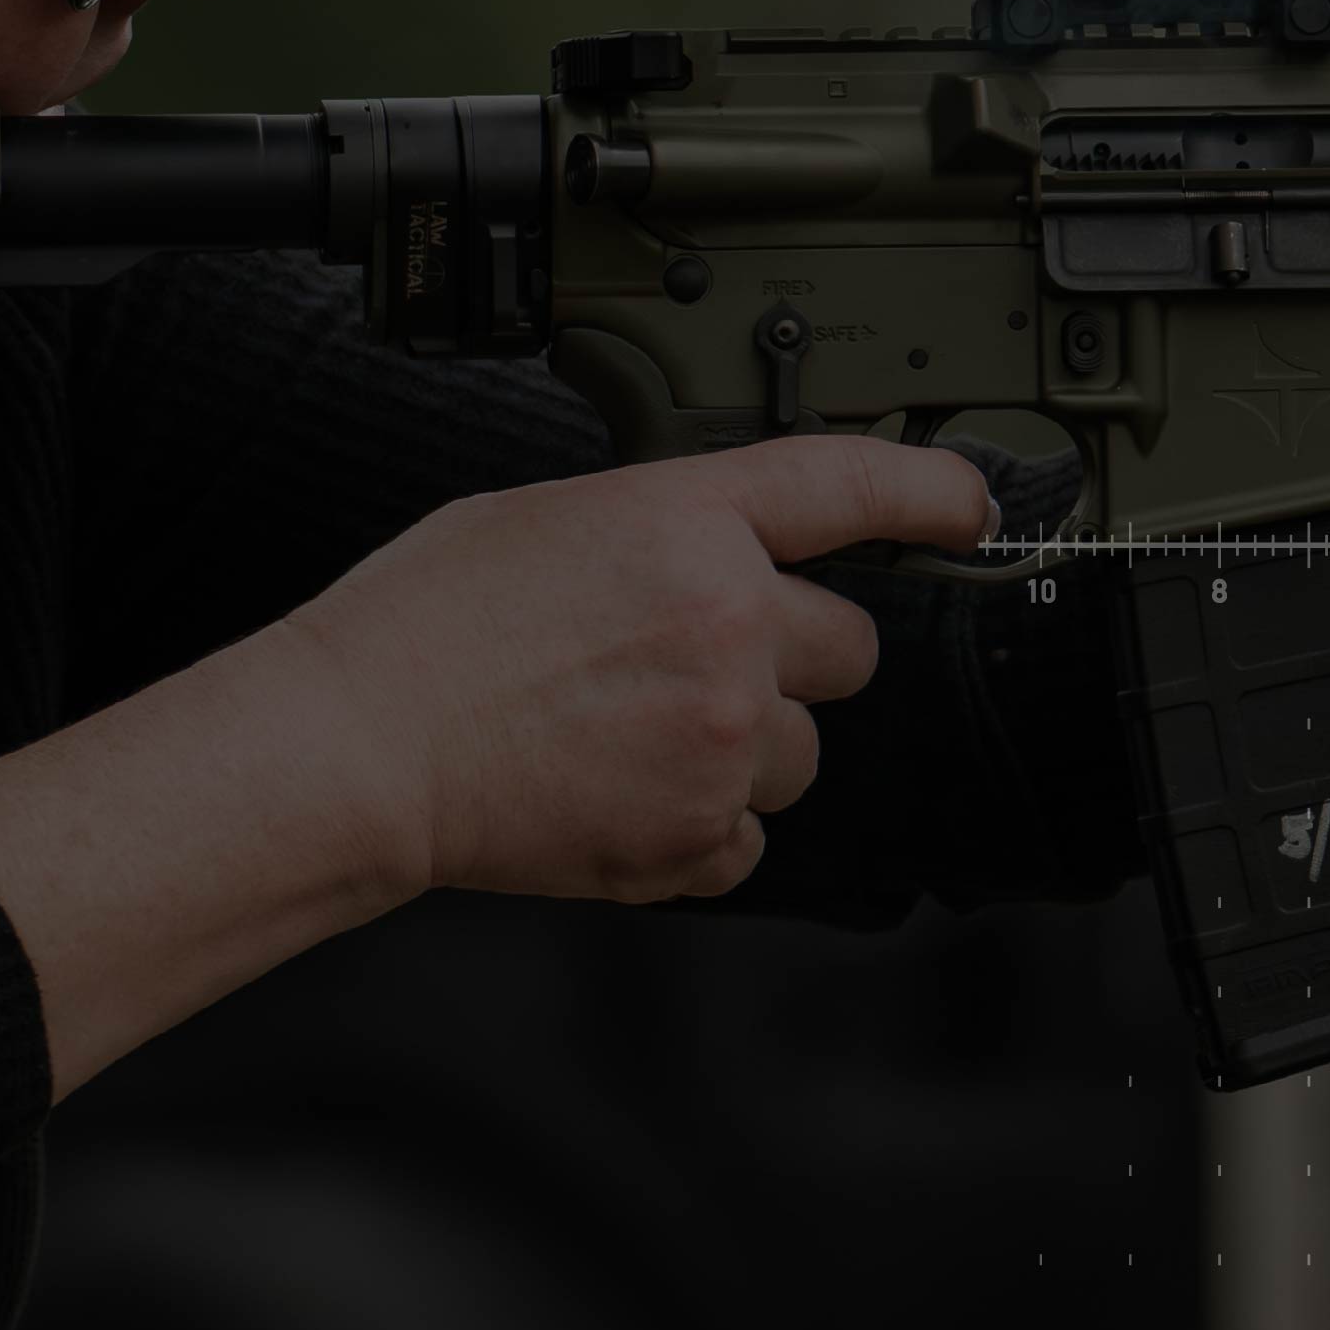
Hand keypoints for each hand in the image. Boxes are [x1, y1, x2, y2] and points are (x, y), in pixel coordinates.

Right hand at [266, 434, 998, 906]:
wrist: (358, 750)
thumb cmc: (424, 628)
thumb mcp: (551, 521)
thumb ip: (665, 532)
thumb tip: (716, 560)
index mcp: (690, 523)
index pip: (851, 488)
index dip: (931, 494)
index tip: (971, 509)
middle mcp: (731, 624)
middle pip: (849, 649)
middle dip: (791, 662)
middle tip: (693, 672)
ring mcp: (724, 736)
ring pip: (801, 755)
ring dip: (742, 754)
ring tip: (629, 743)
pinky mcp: (699, 835)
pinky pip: (749, 841)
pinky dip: (698, 831)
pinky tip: (615, 797)